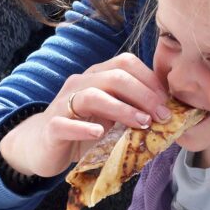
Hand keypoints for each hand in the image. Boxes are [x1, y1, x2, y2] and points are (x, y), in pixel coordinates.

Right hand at [0, 54, 170, 177]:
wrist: (41, 146)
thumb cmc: (82, 129)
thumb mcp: (111, 117)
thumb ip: (132, 109)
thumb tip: (168, 114)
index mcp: (96, 77)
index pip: (126, 63)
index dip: (150, 79)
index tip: (168, 101)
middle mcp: (80, 84)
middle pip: (114, 76)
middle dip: (144, 95)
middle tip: (162, 116)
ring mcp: (63, 104)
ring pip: (93, 96)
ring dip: (122, 109)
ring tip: (142, 123)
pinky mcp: (51, 127)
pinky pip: (65, 123)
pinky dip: (83, 128)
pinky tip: (100, 133)